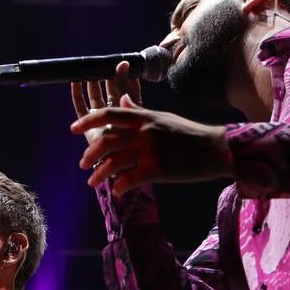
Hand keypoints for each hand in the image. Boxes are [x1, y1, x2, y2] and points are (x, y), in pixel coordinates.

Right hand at [70, 59, 142, 145]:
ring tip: (89, 68)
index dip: (123, 77)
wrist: (119, 160)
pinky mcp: (87, 124)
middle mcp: (114, 114)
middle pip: (109, 90)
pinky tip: (75, 81)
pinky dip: (76, 94)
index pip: (126, 89)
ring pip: (94, 96)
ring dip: (91, 82)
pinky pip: (80, 106)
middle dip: (106, 76)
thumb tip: (124, 63)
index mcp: (129, 110)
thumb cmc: (130, 136)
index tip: (122, 63)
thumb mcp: (131, 105)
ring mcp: (100, 119)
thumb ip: (125, 85)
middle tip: (102, 63)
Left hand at [71, 100, 232, 195]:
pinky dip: (120, 187)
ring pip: (114, 162)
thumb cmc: (190, 133)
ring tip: (93, 182)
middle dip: (90, 154)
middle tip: (83, 163)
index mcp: (144, 117)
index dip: (88, 120)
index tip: (73, 128)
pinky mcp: (157, 169)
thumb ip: (139, 111)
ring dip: (100, 174)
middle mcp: (143, 132)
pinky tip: (117, 191)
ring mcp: (149, 151)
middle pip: (106, 141)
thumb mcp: (162, 117)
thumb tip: (121, 97)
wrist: (216, 149)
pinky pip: (129, 180)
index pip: (109, 114)